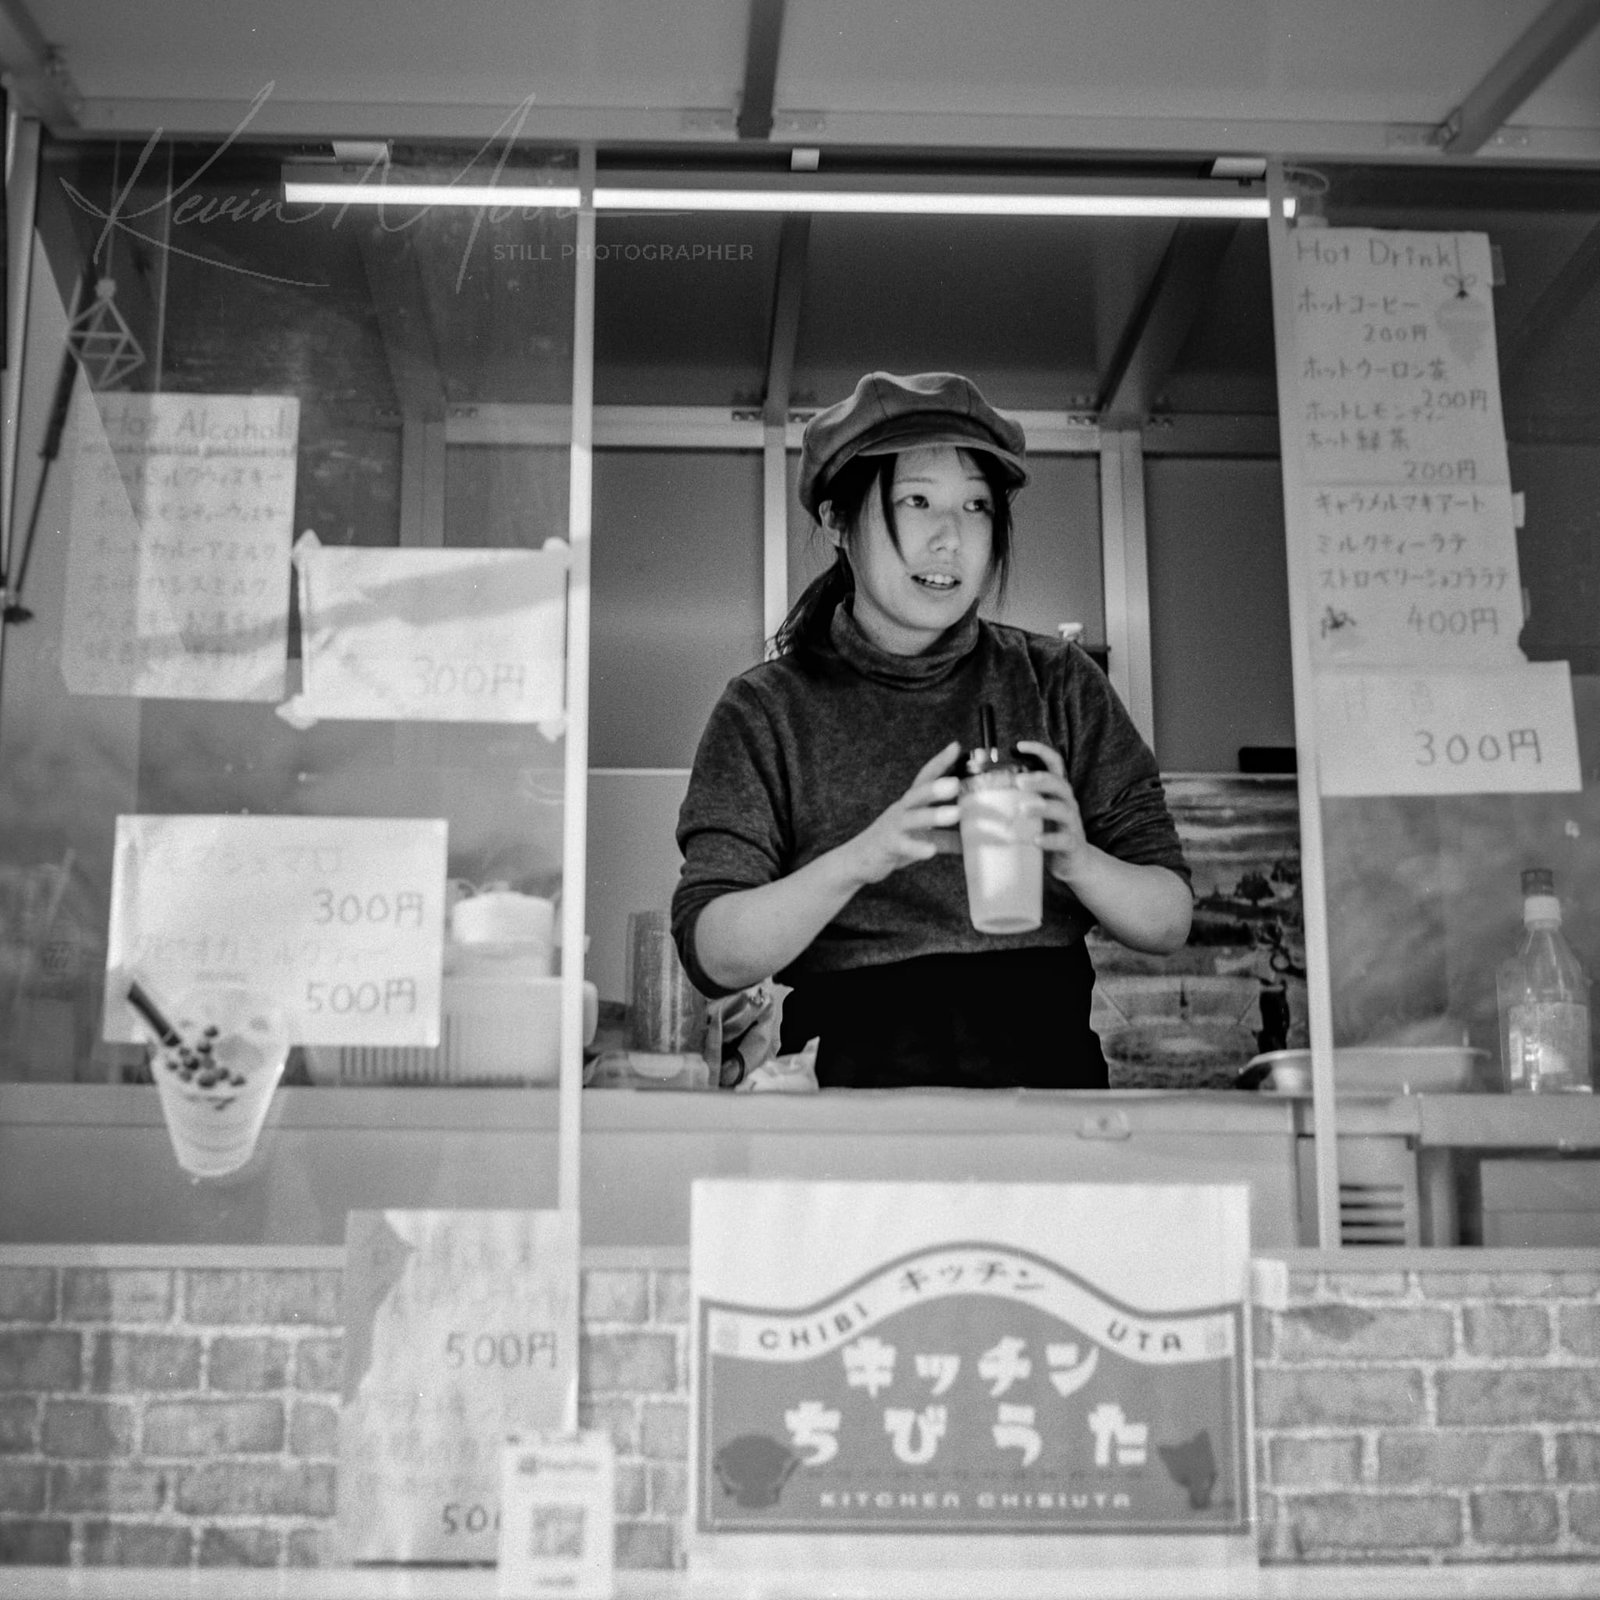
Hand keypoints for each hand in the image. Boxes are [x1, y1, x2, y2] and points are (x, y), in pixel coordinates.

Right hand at [842, 740, 962, 886]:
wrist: (860, 860)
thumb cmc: (894, 842)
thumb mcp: (923, 837)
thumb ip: (947, 837)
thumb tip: (974, 839)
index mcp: (911, 803)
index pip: (925, 777)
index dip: (940, 762)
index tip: (956, 747)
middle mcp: (901, 810)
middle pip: (917, 793)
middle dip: (935, 787)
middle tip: (955, 783)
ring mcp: (893, 828)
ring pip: (911, 818)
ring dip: (933, 815)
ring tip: (955, 814)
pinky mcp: (888, 847)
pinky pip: (903, 846)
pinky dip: (916, 847)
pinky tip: (930, 851)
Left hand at [1016, 739, 1087, 885]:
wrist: (1074, 863)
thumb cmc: (1046, 832)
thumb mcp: (1033, 812)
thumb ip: (1015, 800)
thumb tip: (976, 790)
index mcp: (1056, 791)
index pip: (1054, 763)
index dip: (1040, 751)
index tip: (1019, 745)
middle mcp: (1067, 802)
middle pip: (1058, 783)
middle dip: (1039, 779)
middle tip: (1018, 781)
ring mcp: (1071, 823)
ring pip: (1062, 809)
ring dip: (1042, 807)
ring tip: (1022, 810)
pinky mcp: (1072, 844)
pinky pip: (1064, 839)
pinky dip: (1049, 839)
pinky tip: (1035, 840)